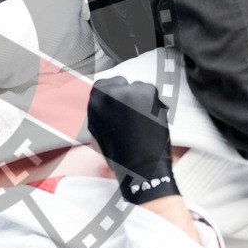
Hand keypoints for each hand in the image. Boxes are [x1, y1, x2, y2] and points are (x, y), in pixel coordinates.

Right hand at [88, 77, 179, 204]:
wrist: (141, 164)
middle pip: (120, 82)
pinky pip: (150, 92)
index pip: (102, 84)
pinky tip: (149, 117)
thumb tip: (102, 105)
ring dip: (139, 98)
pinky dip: (151, 102)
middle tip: (131, 111)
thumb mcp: (96, 132)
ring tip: (141, 118)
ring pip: (136, 86)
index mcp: (96, 101)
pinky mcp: (150, 94)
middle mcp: (112, 92)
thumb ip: (98, 113)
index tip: (117, 100)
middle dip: (125, 94)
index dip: (111, 93)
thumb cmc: (119, 154)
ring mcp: (131, 91)